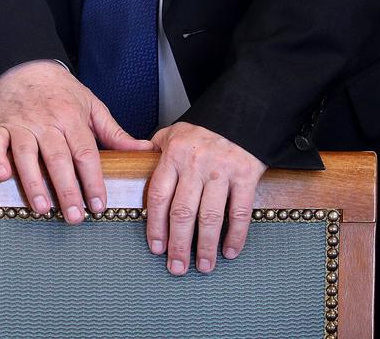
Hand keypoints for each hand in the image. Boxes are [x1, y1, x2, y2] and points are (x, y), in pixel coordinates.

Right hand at [0, 60, 152, 222]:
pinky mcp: (0, 126)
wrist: (25, 68)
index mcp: (71, 117)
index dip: (93, 181)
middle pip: (58, 158)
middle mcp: (46, 122)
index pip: (85, 153)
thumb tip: (144, 151)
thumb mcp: (92, 106)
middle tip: (74, 217)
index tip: (98, 205)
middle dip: (67, 190)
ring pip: (26, 154)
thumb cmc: (61, 92)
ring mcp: (21, 124)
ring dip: (33, 183)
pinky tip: (3, 177)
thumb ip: (115, 133)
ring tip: (43, 209)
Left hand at [146, 122, 265, 274]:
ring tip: (203, 266)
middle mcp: (195, 164)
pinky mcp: (246, 175)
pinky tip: (229, 251)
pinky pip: (239, 211)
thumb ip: (155, 152)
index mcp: (174, 155)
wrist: (242, 111)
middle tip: (176, 267)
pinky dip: (235, 234)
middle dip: (178, 244)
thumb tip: (134, 164)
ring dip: (206, 245)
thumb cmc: (204, 128)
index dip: (156, 225)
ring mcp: (221, 171)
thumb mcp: (173, 133)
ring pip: (210, 216)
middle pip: (183, 212)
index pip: (158, 195)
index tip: (156, 247)